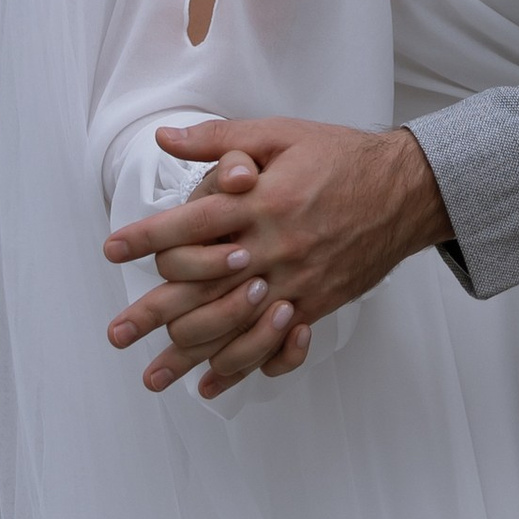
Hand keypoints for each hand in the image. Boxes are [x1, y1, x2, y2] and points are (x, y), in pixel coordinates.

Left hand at [103, 120, 449, 396]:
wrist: (406, 190)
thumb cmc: (341, 157)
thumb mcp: (280, 134)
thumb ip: (220, 140)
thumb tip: (166, 139)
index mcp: (261, 204)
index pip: (189, 226)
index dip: (145, 239)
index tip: (112, 250)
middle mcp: (273, 249)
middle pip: (200, 291)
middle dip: (152, 314)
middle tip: (116, 333)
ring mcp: (294, 283)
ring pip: (232, 329)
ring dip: (188, 357)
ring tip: (153, 377)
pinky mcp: (315, 304)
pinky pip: (273, 346)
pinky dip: (242, 369)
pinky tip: (212, 384)